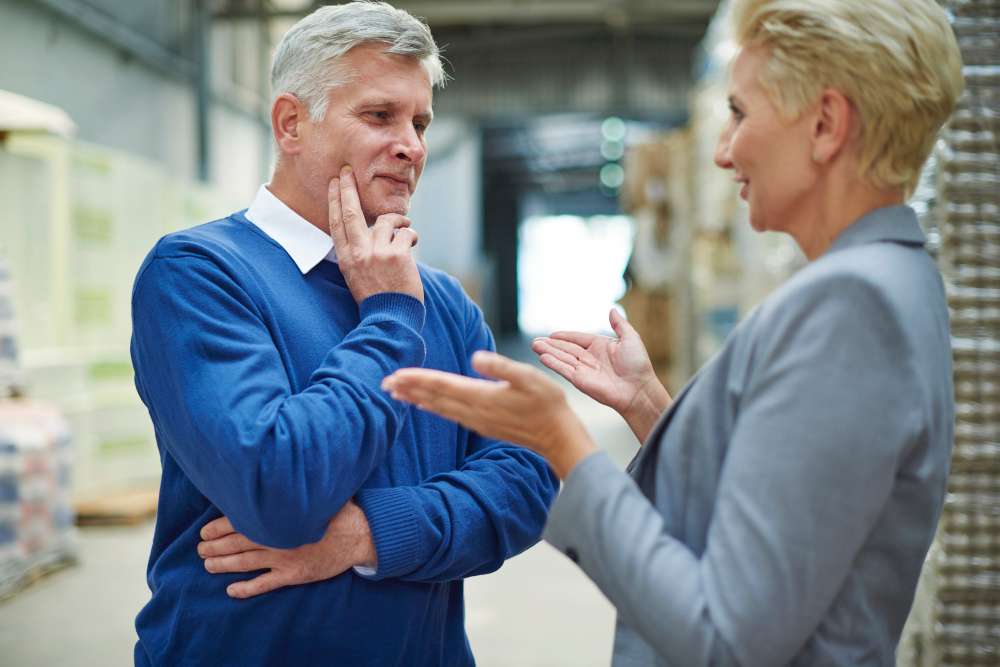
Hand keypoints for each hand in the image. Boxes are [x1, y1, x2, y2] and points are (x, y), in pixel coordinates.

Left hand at [197, 501, 375, 598]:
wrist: (360, 535)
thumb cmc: (338, 510)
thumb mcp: (315, 492)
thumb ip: (293, 487)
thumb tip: (278, 468)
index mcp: (280, 517)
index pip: (241, 521)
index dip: (219, 527)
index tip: (204, 531)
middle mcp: (277, 538)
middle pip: (238, 543)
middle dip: (215, 547)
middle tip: (199, 549)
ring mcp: (284, 558)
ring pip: (245, 563)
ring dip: (223, 565)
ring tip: (208, 565)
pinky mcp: (293, 575)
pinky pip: (264, 584)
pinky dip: (246, 589)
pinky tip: (231, 590)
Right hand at [329, 165, 422, 302]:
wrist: (391, 318)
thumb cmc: (377, 298)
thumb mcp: (357, 276)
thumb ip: (358, 253)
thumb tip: (367, 230)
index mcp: (346, 259)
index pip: (337, 223)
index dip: (335, 201)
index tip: (334, 183)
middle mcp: (359, 253)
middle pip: (351, 213)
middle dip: (349, 188)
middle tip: (347, 170)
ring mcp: (377, 253)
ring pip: (386, 220)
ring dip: (398, 221)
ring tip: (404, 227)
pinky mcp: (397, 254)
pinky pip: (406, 233)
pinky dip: (412, 235)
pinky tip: (413, 243)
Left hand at [382, 351, 597, 477]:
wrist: (557, 438)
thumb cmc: (547, 404)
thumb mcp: (529, 378)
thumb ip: (501, 367)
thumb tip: (476, 357)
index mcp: (481, 396)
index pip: (442, 385)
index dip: (418, 379)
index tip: (395, 375)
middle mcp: (474, 411)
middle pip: (434, 397)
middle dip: (409, 389)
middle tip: (383, 383)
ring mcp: (477, 420)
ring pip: (439, 407)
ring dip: (416, 399)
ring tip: (395, 393)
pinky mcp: (482, 425)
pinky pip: (449, 414)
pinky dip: (432, 408)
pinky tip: (425, 405)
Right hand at [532, 309, 669, 442]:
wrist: (638, 389)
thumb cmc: (638, 365)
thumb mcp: (630, 338)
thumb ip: (619, 324)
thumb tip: (612, 309)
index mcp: (600, 346)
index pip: (578, 339)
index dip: (565, 336)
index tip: (552, 334)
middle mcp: (590, 358)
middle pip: (566, 349)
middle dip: (551, 345)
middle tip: (535, 341)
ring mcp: (584, 370)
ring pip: (562, 358)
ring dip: (548, 352)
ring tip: (534, 346)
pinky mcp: (580, 381)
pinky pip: (564, 369)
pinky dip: (553, 363)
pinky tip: (543, 357)